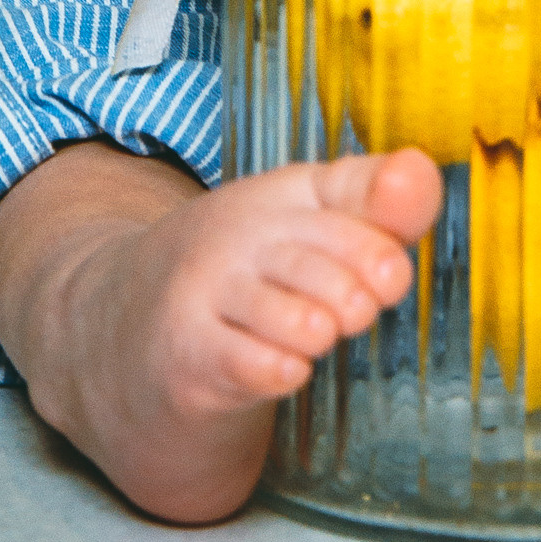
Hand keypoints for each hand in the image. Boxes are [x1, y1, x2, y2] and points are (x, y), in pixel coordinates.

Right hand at [0, 140, 442, 522]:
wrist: (118, 335)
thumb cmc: (236, 279)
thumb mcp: (303, 222)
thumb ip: (372, 201)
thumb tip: (422, 171)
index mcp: (277, 196)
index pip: (349, 198)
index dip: (383, 239)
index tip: (392, 272)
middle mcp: (237, 237)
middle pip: (329, 262)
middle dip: (359, 293)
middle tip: (358, 311)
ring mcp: (206, 298)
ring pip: (298, 316)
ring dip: (324, 330)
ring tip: (320, 333)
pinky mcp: (186, 360)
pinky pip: (253, 367)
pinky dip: (282, 371)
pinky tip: (284, 368)